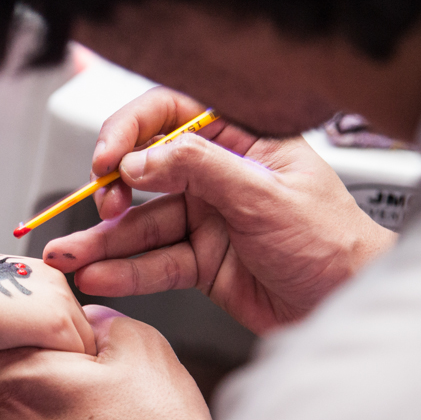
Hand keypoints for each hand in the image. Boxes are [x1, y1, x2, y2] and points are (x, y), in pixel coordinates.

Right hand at [46, 87, 395, 333]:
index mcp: (242, 139)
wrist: (349, 304)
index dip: (132, 131)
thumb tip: (143, 156)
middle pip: (147, 173)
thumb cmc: (333, 242)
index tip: (109, 159)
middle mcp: (219, 176)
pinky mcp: (201, 262)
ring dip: (105, 242)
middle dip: (112, 192)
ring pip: (144, 226)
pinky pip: (155, 263)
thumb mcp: (267, 196)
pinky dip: (127, 271)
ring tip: (71, 257)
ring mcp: (207, 220)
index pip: (172, 114)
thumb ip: (201, 169)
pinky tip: (102, 275)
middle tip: (99, 209)